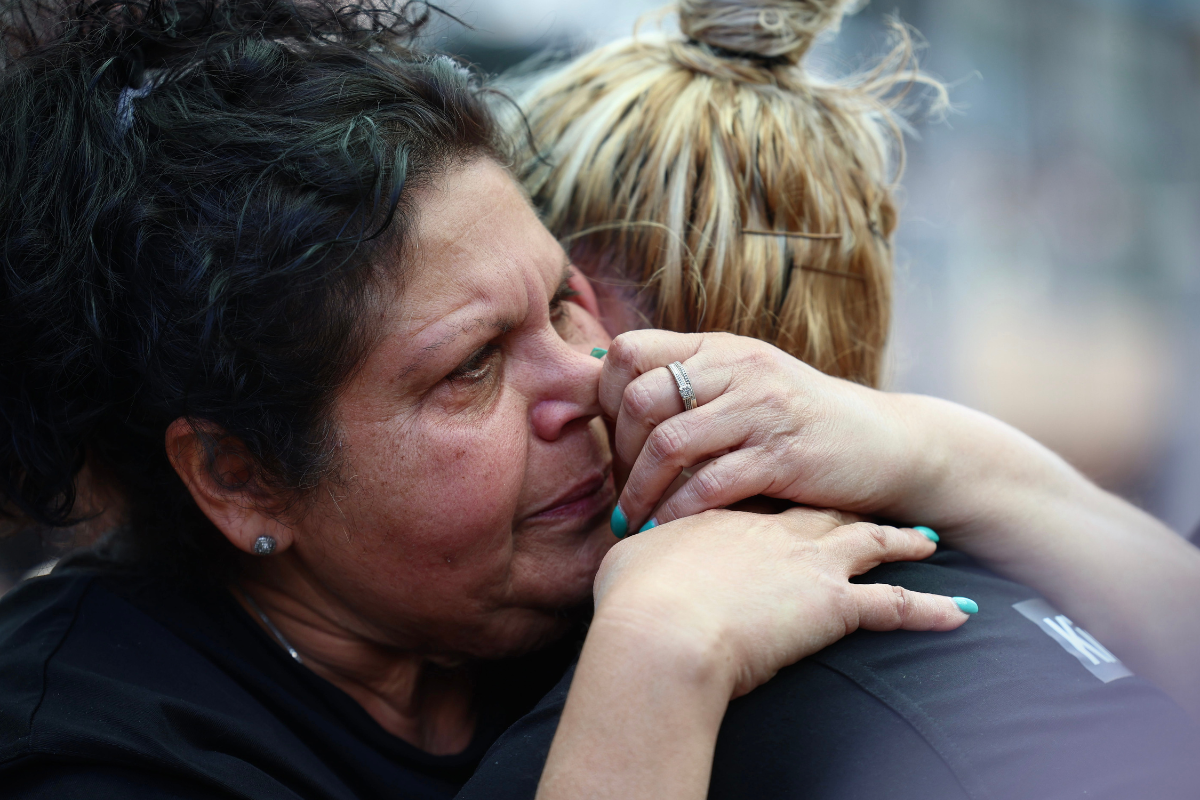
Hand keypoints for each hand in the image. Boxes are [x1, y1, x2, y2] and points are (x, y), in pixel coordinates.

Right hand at [592, 507, 969, 698]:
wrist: (664, 632)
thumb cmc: (637, 597)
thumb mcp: (631, 558)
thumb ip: (640, 544)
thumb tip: (625, 541)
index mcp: (729, 513)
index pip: (764, 489)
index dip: (783, 481)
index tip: (798, 475)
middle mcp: (777, 530)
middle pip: (825, 505)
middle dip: (853, 498)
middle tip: (876, 490)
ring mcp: (811, 563)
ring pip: (870, 544)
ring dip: (901, 541)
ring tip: (929, 539)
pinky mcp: (834, 607)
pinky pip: (894, 609)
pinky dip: (930, 611)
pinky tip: (960, 615)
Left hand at [600, 330, 915, 531]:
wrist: (887, 444)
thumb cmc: (799, 422)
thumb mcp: (744, 385)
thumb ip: (687, 387)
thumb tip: (601, 393)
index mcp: (719, 347)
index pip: (629, 350)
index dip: (601, 395)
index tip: (605, 439)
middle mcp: (738, 367)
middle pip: (640, 397)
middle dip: (618, 451)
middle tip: (621, 488)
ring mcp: (762, 409)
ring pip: (669, 442)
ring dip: (639, 490)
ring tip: (631, 519)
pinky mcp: (784, 456)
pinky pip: (709, 485)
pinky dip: (677, 514)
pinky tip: (665, 532)